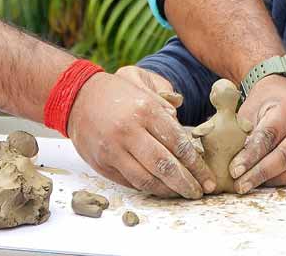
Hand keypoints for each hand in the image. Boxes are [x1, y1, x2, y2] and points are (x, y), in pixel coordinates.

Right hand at [67, 71, 213, 198]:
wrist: (77, 96)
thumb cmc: (116, 93)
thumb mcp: (144, 91)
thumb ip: (166, 110)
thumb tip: (185, 133)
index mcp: (145, 110)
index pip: (178, 144)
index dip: (196, 165)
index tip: (207, 178)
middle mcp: (130, 131)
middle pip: (165, 165)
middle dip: (186, 183)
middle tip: (199, 192)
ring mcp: (113, 149)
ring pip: (146, 179)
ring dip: (167, 190)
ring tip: (182, 193)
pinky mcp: (102, 163)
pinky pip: (129, 181)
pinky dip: (147, 187)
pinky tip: (160, 188)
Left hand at [229, 74, 285, 193]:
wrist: (284, 94)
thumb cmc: (263, 105)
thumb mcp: (248, 109)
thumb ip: (240, 131)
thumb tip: (227, 158)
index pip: (269, 135)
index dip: (251, 155)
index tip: (234, 170)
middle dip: (261, 173)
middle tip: (241, 184)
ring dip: (277, 181)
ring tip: (254, 185)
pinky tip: (275, 184)